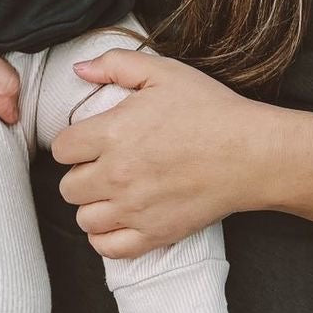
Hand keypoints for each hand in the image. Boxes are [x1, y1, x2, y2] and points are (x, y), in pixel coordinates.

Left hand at [52, 49, 269, 258]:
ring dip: (93, 205)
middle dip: (81, 174)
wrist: (251, 153)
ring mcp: (134, 209)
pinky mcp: (154, 234)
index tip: (90, 141)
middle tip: (104, 165)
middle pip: (68, 187)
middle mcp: (117, 175)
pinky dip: (107, 237)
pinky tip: (120, 218)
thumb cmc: (210, 109)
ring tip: (113, 192)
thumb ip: (115, 63)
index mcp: (113, 133)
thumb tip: (78, 69)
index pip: (61, 149)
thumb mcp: (163, 72)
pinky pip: (108, 248)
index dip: (73, 143)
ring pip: (84, 219)